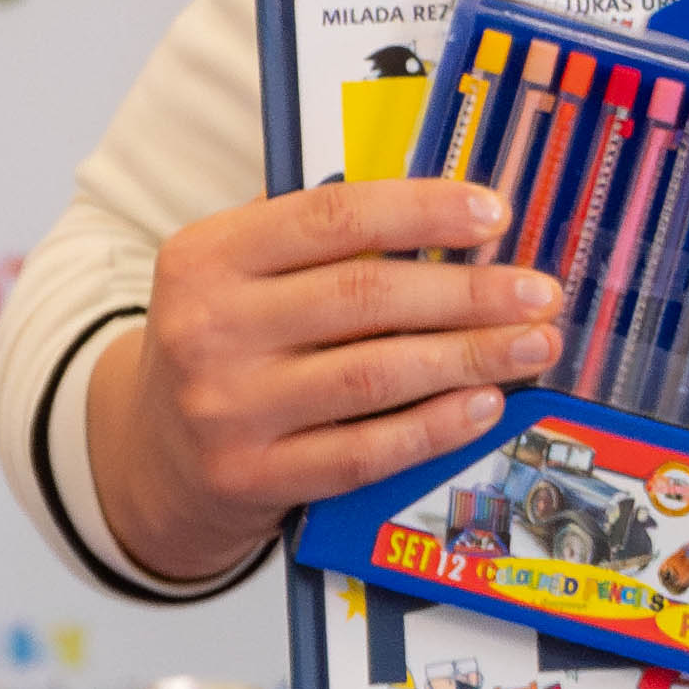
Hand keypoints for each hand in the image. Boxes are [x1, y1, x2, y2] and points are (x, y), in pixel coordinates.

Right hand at [82, 176, 561, 583]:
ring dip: (469, 357)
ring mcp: (228, 409)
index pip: (331, 218)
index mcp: (207, 257)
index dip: (421, 211)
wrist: (151, 453)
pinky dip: (433, 427)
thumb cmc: (225, 344)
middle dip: (469, 292)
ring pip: (374, 375)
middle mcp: (210, 329)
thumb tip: (450, 215)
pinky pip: (364, 451)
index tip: (493, 213)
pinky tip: (483, 404)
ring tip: (531, 344)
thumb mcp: (237, 275)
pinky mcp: (253, 477)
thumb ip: (319, 240)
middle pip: (365, 298)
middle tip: (537, 291)